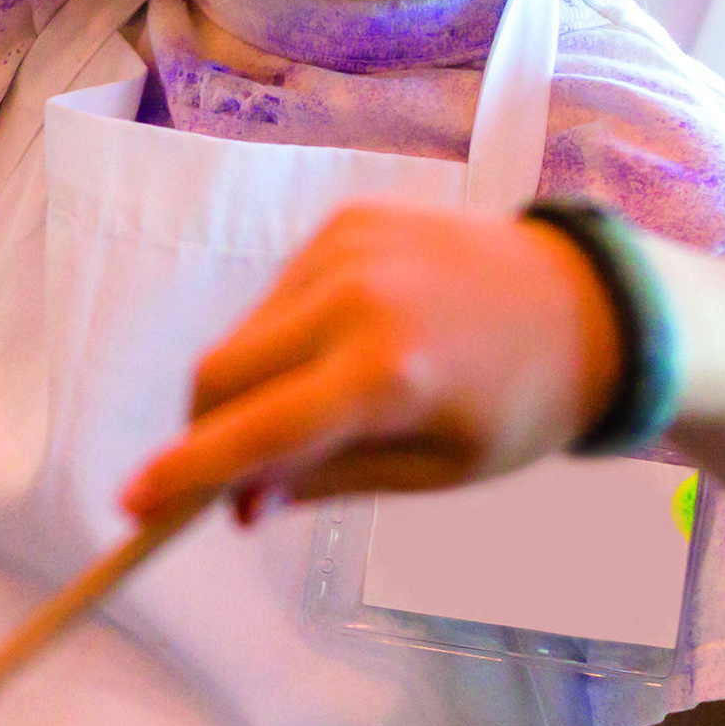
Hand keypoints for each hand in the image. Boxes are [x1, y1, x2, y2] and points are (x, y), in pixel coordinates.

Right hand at [121, 203, 625, 524]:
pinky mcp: (343, 221)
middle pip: (218, 372)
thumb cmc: (518, 406)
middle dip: (204, 429)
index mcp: (387, 374)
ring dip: (248, 384)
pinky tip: (342, 348)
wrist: (592, 303)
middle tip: (231, 475)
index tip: (132, 505)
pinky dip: (283, 338)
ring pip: (242, 334)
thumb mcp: (434, 472)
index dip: (187, 473)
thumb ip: (325, 482)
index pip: (257, 432)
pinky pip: (275, 295)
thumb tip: (237, 504)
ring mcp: (344, 248)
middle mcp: (353, 299)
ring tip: (316, 407)